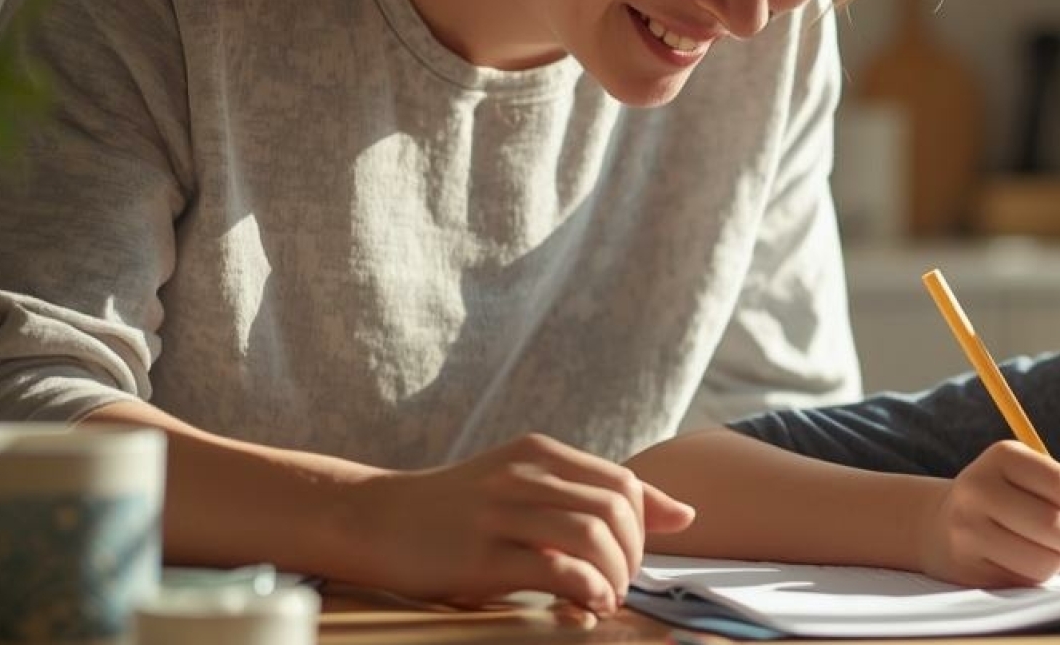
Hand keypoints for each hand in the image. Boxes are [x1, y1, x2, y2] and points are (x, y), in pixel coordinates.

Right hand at [348, 432, 696, 613]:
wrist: (374, 519)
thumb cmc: (458, 512)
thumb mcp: (524, 486)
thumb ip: (593, 497)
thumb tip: (684, 514)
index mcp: (539, 454)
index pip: (623, 484)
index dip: (645, 527)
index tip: (635, 560)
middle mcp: (524, 475)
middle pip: (616, 510)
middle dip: (633, 555)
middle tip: (620, 584)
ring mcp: (501, 513)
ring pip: (593, 536)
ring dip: (614, 575)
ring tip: (605, 597)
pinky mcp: (482, 555)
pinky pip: (558, 570)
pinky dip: (587, 591)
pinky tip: (585, 605)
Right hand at [916, 440, 1059, 587]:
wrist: (942, 523)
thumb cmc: (1008, 496)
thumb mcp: (1040, 474)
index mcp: (1003, 456)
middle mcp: (978, 488)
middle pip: (1052, 524)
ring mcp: (968, 529)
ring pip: (1042, 560)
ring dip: (1059, 561)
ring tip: (1050, 552)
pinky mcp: (967, 567)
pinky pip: (1024, 581)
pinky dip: (1036, 575)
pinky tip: (1024, 561)